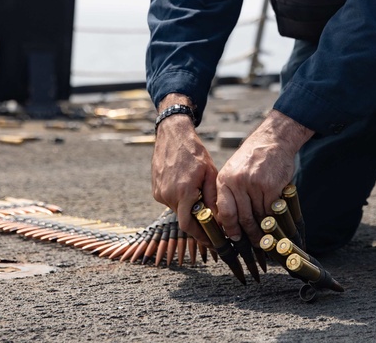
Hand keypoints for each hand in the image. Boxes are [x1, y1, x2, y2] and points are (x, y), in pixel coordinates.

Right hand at [151, 94, 216, 245]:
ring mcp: (160, 192)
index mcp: (183, 192)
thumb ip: (213, 197)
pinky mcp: (156, 189)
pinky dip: (181, 200)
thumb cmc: (194, 151)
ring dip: (189, 209)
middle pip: (184, 219)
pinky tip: (189, 188)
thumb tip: (220, 219)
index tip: (211, 241)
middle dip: (198, 223)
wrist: (173, 134)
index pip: (189, 226)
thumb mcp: (210, 172)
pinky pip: (170, 201)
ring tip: (200, 198)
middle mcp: (168, 195)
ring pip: (177, 210)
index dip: (200, 236)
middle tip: (212, 222)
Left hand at [214, 110, 313, 244]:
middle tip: (253, 245)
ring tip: (265, 239)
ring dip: (262, 230)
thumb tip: (227, 223)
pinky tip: (275, 225)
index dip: (230, 229)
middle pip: (242, 218)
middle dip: (248, 235)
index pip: (224, 212)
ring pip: (258, 216)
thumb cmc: (252, 158)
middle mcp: (237, 182)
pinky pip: (271, 210)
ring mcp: (255, 184)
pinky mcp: (272, 186)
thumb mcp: (233, 171)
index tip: (235, 238)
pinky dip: (274, 220)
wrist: (272, 139)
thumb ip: (229, 193)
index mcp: (224, 180)